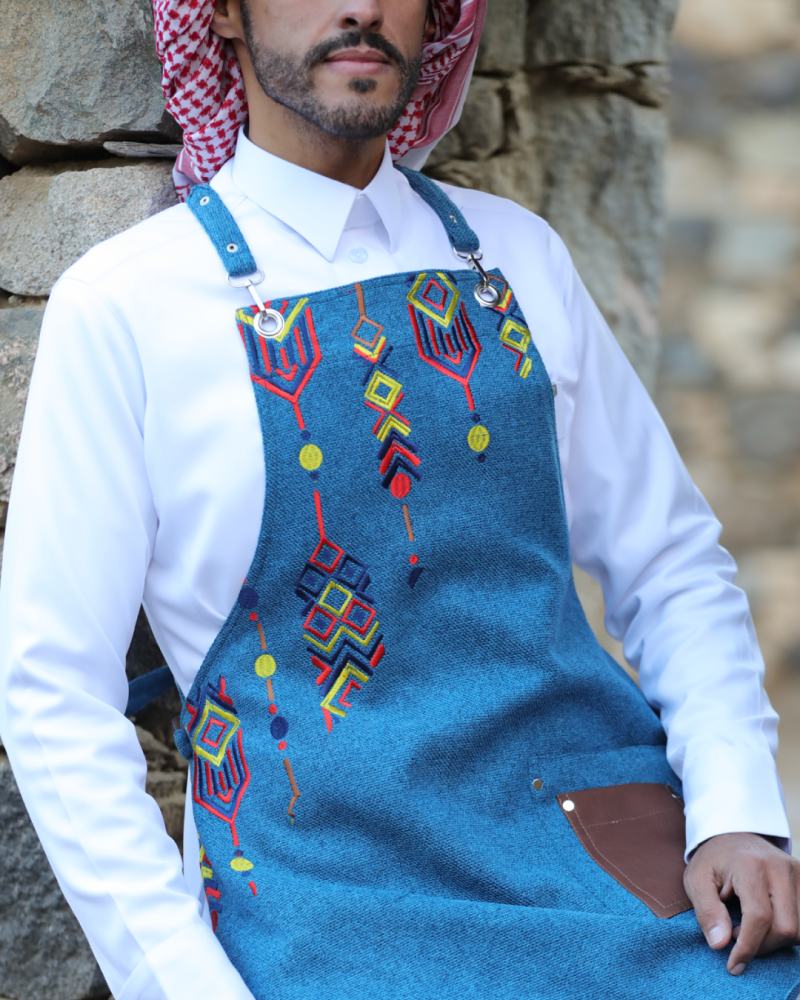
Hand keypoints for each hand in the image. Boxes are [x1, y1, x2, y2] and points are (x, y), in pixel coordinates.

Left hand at [684, 832, 799, 974]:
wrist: (732, 835)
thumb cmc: (712, 860)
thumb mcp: (696, 880)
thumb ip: (707, 911)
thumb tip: (720, 944)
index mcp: (749, 865)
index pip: (758, 917)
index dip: (747, 947)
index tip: (733, 965)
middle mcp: (779, 868)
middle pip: (785, 928)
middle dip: (762, 946)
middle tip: (737, 937)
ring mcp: (796, 873)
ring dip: (777, 941)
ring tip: (752, 929)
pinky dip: (789, 932)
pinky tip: (769, 925)